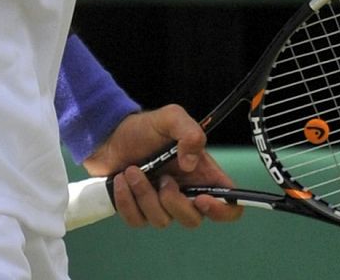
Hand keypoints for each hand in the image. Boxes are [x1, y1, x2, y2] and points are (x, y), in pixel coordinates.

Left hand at [82, 106, 243, 229]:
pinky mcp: (138, 211)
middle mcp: (185, 193)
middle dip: (175, 202)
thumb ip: (189, 133)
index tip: (202, 199)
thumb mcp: (171, 117)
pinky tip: (121, 180)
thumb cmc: (145, 128)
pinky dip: (127, 201)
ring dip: (145, 195)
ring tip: (132, 170)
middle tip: (163, 178)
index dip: (223, 210)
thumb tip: (191, 164)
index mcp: (202, 174)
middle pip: (194, 220)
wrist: (110, 135)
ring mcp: (161, 205)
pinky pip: (137, 221)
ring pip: (162, 221)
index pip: (229, 205)